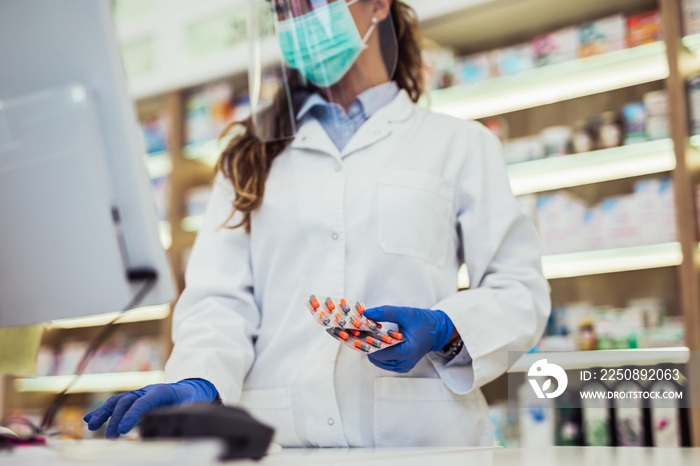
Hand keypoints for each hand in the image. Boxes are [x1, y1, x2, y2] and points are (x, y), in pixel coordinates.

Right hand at [83, 379, 217, 437]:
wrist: (187, 390)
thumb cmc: (190, 401)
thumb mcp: (193, 407)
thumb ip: (185, 414)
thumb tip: (180, 425)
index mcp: (161, 392)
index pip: (144, 403)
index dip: (132, 415)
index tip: (123, 430)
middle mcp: (146, 391)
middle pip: (127, 402)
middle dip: (117, 419)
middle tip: (111, 438)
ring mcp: (137, 394)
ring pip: (117, 401)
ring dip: (103, 414)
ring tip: (91, 427)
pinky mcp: (132, 400)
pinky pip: (115, 405)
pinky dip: (101, 412)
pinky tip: (89, 421)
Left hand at [362, 306, 454, 372]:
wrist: (436, 330)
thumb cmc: (422, 321)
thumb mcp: (404, 313)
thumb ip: (385, 312)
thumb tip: (366, 313)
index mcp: (408, 351)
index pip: (381, 352)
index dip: (368, 342)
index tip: (359, 332)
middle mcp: (406, 362)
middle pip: (377, 358)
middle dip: (368, 345)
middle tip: (360, 332)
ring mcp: (403, 366)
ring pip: (378, 361)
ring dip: (371, 349)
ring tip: (367, 335)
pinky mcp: (401, 366)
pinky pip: (383, 361)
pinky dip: (377, 352)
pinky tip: (375, 340)